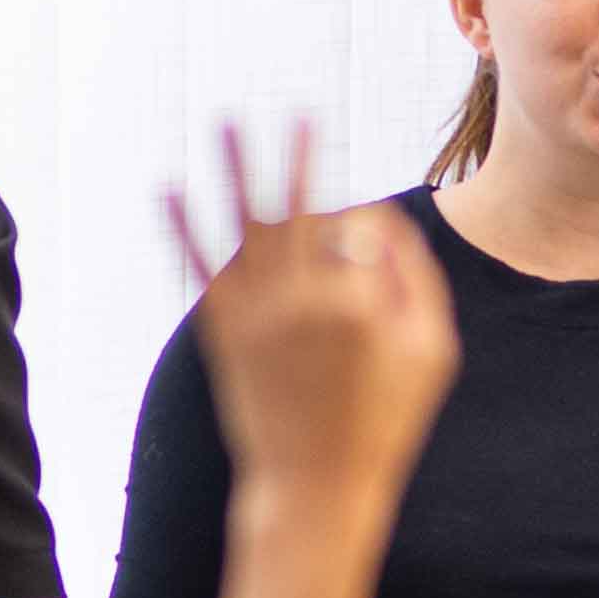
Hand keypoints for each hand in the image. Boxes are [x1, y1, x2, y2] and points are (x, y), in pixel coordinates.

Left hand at [168, 128, 461, 493]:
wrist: (314, 487)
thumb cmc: (385, 422)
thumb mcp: (430, 352)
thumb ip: (415, 278)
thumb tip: (378, 222)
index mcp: (358, 299)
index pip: (360, 227)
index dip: (371, 233)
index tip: (373, 252)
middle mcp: (299, 297)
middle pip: (297, 204)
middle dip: (296, 154)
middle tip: (296, 111)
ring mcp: (255, 312)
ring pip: (244, 221)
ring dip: (235, 166)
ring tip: (227, 121)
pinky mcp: (223, 331)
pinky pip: (201, 265)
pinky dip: (183, 225)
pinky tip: (168, 188)